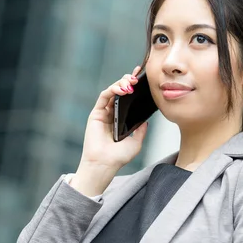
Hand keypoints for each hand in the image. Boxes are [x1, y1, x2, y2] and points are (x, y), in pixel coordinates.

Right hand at [72, 66, 148, 195]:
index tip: (143, 77)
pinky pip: (103, 97)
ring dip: (121, 83)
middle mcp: (112, 114)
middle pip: (120, 91)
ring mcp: (103, 113)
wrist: (105, 165)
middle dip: (128, 81)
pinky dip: (112, 90)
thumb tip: (146, 120)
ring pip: (112, 91)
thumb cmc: (118, 157)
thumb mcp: (136, 143)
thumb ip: (140, 130)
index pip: (128, 98)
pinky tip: (122, 90)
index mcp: (121, 119)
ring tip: (130, 83)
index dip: (135, 86)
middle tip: (137, 77)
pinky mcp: (95, 113)